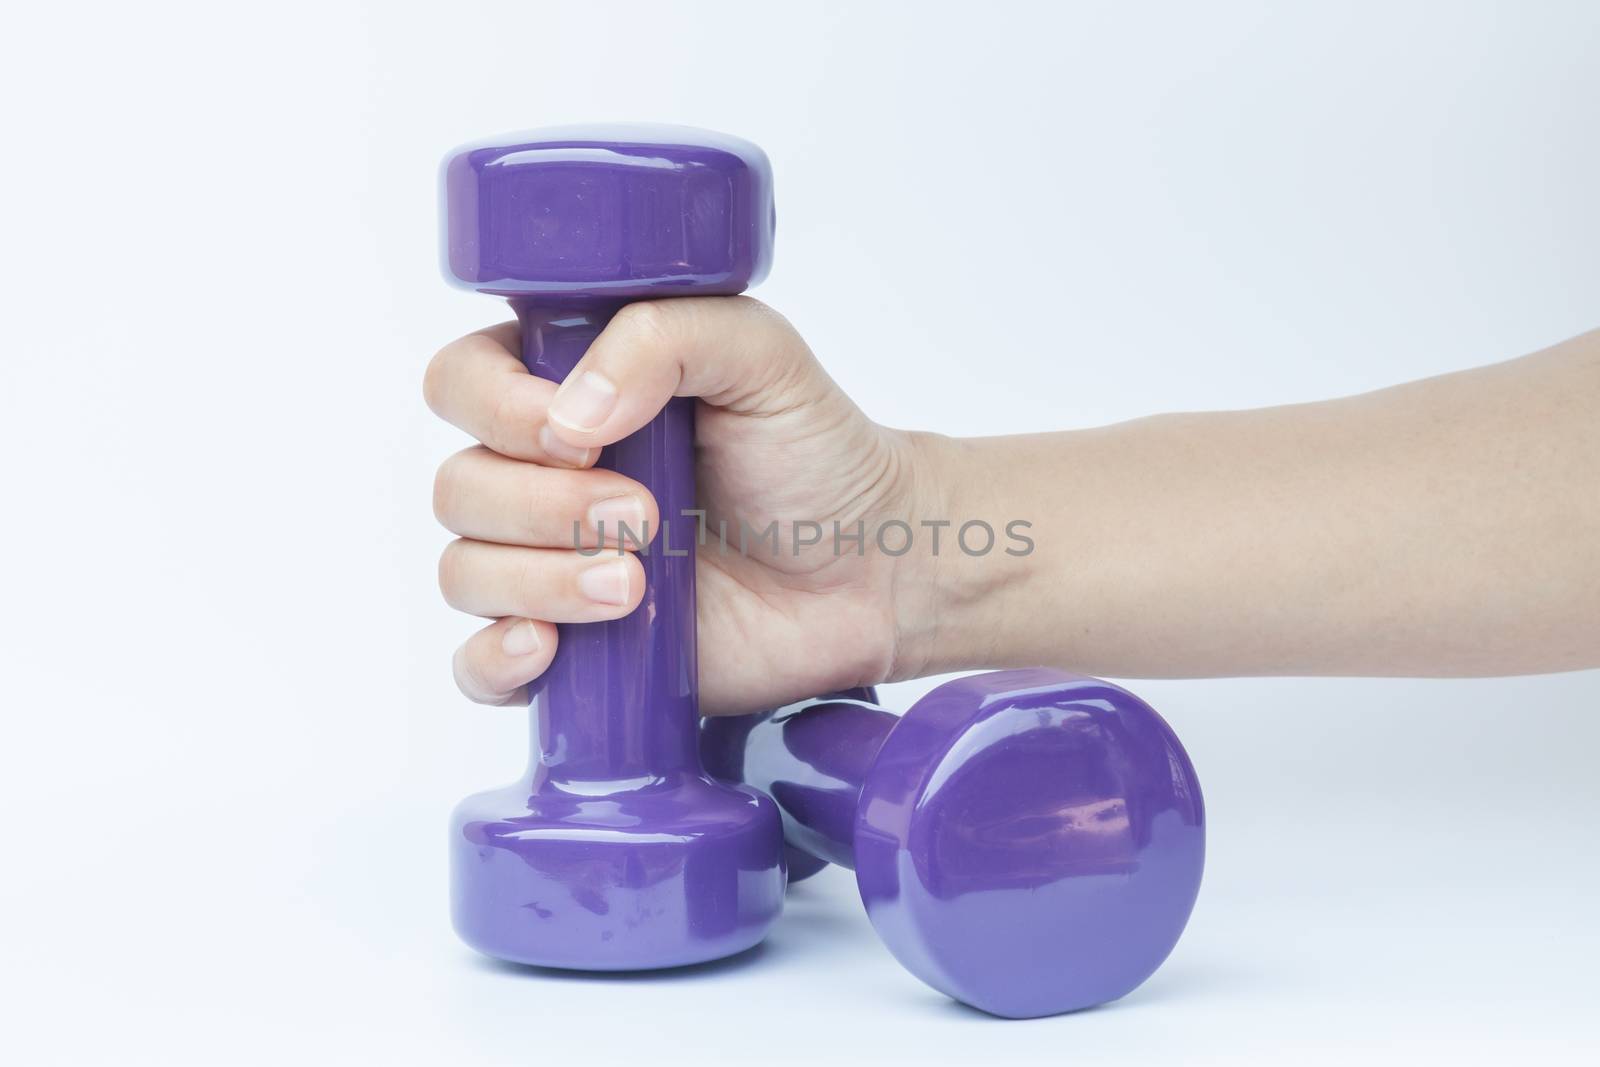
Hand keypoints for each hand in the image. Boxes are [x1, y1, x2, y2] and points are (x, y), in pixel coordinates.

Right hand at [425, 297, 934, 714]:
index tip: (580, 433)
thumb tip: (569, 415)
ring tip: (637, 585)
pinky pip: (480, 667)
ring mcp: (550, 564)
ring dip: (540, 580)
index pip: (462, 383)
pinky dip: (495, 660)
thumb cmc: (815, 454)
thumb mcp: (757, 353)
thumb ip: (662, 336)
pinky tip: (548, 650)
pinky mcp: (573, 649)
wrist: (872, 564)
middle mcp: (543, 475)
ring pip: (465, 573)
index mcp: (566, 388)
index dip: (499, 410)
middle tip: (645, 516)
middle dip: (543, 506)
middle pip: (457, 487)